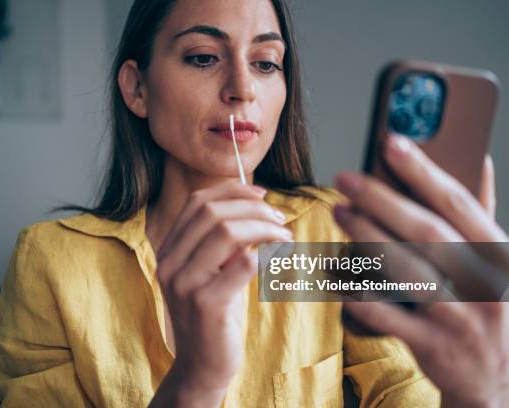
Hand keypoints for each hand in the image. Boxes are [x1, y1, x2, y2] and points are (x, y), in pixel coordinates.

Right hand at [149, 181, 291, 406]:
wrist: (202, 364)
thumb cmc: (214, 314)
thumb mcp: (212, 271)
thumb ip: (223, 242)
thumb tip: (257, 209)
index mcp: (169, 250)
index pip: (196, 203)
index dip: (232, 190)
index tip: (262, 193)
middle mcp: (170, 263)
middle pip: (212, 213)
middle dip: (253, 208)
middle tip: (280, 218)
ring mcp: (185, 284)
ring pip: (226, 233)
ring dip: (264, 228)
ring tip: (285, 236)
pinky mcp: (206, 304)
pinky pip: (243, 265)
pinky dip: (267, 254)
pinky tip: (281, 257)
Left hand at [333, 135, 508, 407]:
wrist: (499, 377)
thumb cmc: (488, 304)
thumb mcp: (496, 260)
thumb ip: (480, 213)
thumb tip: (479, 158)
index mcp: (497, 253)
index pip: (457, 202)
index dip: (423, 170)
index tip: (391, 141)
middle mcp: (481, 282)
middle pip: (426, 232)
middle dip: (382, 200)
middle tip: (346, 178)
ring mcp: (457, 316)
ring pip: (404, 269)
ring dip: (366, 237)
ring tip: (339, 211)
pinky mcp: (430, 344)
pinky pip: (385, 314)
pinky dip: (358, 292)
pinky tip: (335, 272)